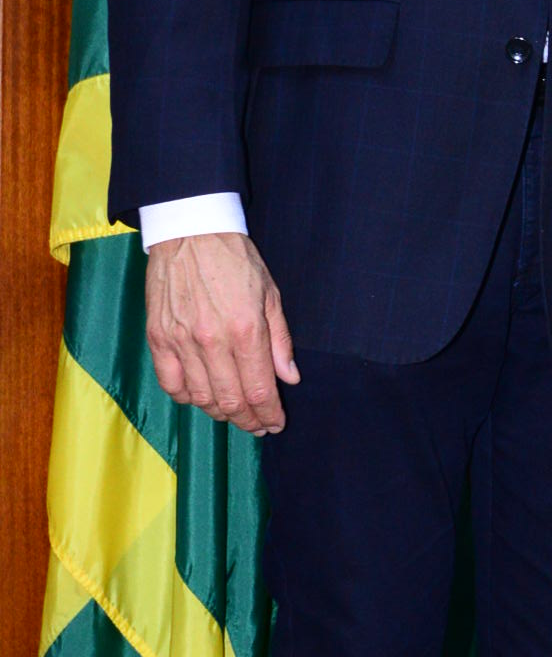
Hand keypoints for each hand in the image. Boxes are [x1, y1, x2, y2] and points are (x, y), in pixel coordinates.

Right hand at [144, 232, 298, 435]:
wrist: (190, 231)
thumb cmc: (235, 260)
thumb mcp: (270, 295)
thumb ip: (280, 341)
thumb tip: (289, 378)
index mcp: (245, 330)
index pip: (259, 391)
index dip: (269, 415)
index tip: (275, 423)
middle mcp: (212, 341)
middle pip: (230, 401)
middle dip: (247, 421)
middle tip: (257, 425)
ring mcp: (181, 341)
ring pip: (200, 398)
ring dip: (219, 412)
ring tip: (232, 412)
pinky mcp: (157, 338)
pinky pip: (170, 384)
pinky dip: (186, 397)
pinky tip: (200, 395)